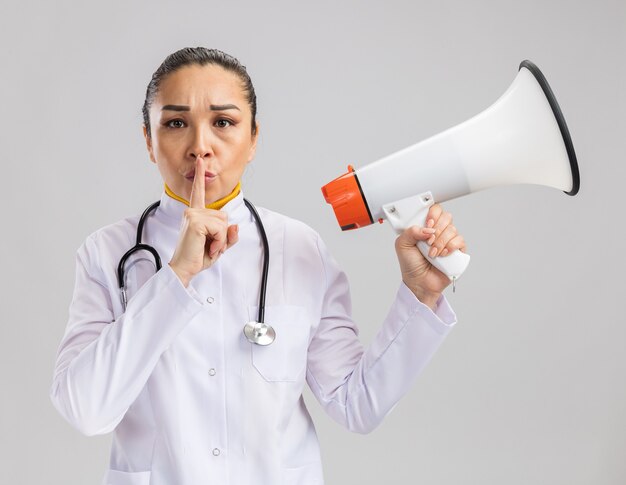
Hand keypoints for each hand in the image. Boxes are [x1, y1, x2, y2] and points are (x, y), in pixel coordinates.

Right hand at [168, 156, 238, 286]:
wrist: (184, 269)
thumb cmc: (197, 257)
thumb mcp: (218, 246)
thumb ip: (229, 236)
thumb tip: (236, 226)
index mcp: (195, 214)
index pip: (198, 193)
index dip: (200, 177)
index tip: (200, 161)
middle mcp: (192, 211)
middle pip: (224, 216)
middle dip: (223, 235)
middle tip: (210, 246)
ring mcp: (192, 215)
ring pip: (223, 223)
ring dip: (221, 240)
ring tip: (208, 248)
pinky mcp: (195, 221)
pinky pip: (220, 229)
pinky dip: (219, 242)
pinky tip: (208, 248)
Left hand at [394, 204, 466, 307]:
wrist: (419, 282)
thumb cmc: (411, 264)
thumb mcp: (402, 244)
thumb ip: (410, 231)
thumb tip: (428, 228)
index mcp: (426, 226)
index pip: (435, 210)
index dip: (433, 214)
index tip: (428, 224)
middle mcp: (438, 232)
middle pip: (446, 217)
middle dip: (437, 229)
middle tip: (428, 241)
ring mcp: (449, 241)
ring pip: (452, 229)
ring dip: (440, 242)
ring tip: (432, 253)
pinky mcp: (457, 251)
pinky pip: (460, 241)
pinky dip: (451, 247)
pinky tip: (443, 254)